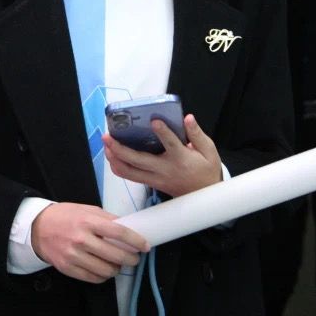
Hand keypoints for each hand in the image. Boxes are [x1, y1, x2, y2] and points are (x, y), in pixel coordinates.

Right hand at [30, 202, 149, 283]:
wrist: (37, 228)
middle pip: (115, 255)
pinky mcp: (68, 268)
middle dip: (130, 259)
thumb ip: (106, 219)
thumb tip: (128, 227)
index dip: (135, 241)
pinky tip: (104, 270)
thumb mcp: (86, 210)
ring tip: (118, 264)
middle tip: (134, 258)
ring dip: (117, 269)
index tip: (145, 246)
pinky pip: (93, 278)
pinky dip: (103, 276)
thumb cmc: (65, 216)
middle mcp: (81, 239)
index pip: (119, 232)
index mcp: (88, 222)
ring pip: (106, 270)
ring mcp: (74, 256)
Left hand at [103, 114, 221, 197]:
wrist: (204, 197)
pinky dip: (119, 167)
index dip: (163, 132)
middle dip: (119, 149)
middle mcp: (165, 169)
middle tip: (107, 136)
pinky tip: (112, 156)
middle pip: (138, 161)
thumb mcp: (209, 152)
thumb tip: (187, 118)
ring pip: (129, 172)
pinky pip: (130, 176)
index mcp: (181, 158)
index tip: (154, 121)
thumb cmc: (206, 171)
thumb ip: (197, 134)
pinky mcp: (151, 184)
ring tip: (106, 145)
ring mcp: (155, 178)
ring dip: (114, 159)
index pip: (170, 144)